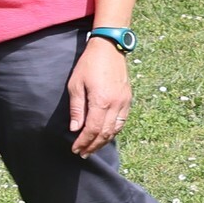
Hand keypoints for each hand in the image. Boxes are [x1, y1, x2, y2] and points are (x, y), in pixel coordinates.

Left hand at [65, 37, 130, 156]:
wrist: (110, 49)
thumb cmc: (89, 65)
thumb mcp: (76, 85)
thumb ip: (77, 108)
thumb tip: (75, 128)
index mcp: (101, 101)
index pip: (93, 129)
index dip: (84, 142)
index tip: (75, 149)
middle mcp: (116, 105)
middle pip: (105, 133)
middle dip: (94, 145)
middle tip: (83, 153)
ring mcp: (124, 102)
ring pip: (116, 129)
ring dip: (104, 141)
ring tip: (94, 147)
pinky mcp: (128, 98)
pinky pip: (122, 120)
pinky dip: (114, 131)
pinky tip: (106, 134)